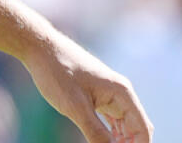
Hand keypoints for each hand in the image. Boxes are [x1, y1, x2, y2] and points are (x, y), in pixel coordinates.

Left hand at [23, 33, 152, 142]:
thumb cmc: (57, 72)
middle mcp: (120, 93)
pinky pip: (111, 120)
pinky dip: (111, 134)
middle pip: (136, 129)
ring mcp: (108, 94)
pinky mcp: (96, 96)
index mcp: (122, 93)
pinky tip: (105, 142)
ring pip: (124, 125)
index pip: (142, 130)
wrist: (39, 47)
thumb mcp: (76, 107)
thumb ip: (96, 132)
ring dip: (121, 141)